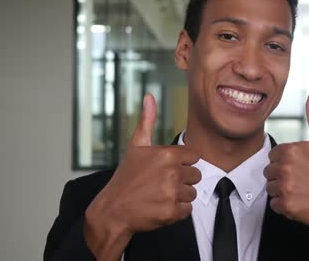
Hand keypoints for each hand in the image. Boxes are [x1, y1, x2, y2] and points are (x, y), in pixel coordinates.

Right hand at [84, 93, 200, 259]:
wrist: (113, 210)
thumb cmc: (125, 177)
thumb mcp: (136, 146)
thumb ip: (147, 121)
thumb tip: (149, 96)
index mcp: (167, 154)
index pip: (194, 157)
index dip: (182, 163)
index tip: (167, 168)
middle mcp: (172, 172)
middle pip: (196, 175)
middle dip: (182, 180)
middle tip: (162, 183)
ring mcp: (172, 193)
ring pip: (192, 193)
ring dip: (179, 196)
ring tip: (160, 195)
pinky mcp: (172, 212)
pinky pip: (187, 210)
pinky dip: (177, 211)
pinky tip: (161, 206)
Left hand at [263, 92, 308, 258]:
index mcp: (291, 150)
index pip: (273, 156)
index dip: (285, 162)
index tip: (301, 168)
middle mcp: (286, 167)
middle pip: (269, 172)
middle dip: (282, 177)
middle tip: (302, 180)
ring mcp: (286, 186)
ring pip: (270, 188)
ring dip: (282, 191)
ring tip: (302, 190)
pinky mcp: (287, 205)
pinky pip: (274, 205)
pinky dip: (284, 206)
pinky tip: (300, 201)